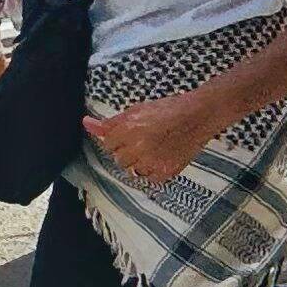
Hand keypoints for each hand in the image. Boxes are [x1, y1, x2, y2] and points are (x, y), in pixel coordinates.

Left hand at [83, 94, 209, 187]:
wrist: (200, 115)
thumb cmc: (170, 108)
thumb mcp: (138, 109)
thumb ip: (112, 121)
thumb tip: (86, 123)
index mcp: (128, 128)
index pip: (108, 144)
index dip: (118, 139)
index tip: (127, 136)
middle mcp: (137, 147)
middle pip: (119, 159)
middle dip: (128, 151)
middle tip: (143, 140)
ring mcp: (151, 161)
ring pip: (133, 170)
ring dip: (140, 162)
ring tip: (154, 148)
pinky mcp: (165, 172)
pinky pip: (149, 178)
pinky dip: (154, 170)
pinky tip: (163, 156)